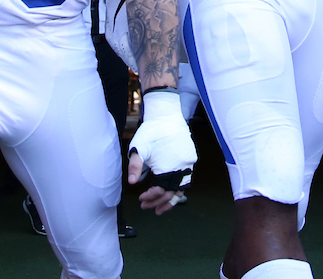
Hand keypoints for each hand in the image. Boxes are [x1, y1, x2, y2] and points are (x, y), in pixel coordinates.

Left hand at [128, 90, 196, 214]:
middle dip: (158, 203)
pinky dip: (178, 188)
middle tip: (147, 207)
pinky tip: (171, 192)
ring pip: (182, 189)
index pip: (160, 190)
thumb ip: (135, 166)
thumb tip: (131, 182)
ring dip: (171, 200)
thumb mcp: (139, 147)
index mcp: (168, 167)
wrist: (167, 115)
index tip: (141, 199)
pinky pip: (187, 179)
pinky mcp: (191, 158)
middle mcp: (181, 167)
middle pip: (171, 193)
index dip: (150, 197)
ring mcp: (188, 163)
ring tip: (161, 208)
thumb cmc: (151, 131)